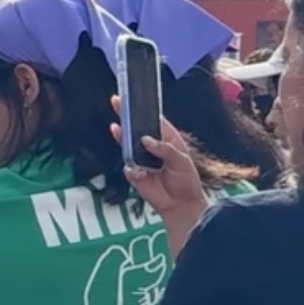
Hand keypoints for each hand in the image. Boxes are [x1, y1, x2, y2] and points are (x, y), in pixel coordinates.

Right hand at [119, 111, 204, 225]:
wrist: (180, 205)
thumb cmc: (187, 182)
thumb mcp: (182, 162)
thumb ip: (165, 150)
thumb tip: (145, 140)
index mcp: (167, 140)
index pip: (154, 121)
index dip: (144, 110)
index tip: (134, 98)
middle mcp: (152, 147)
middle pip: (136, 129)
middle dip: (126, 116)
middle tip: (116, 102)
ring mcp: (141, 159)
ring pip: (127, 144)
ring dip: (122, 136)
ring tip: (117, 127)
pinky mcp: (134, 173)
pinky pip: (127, 166)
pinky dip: (132, 167)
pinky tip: (139, 171)